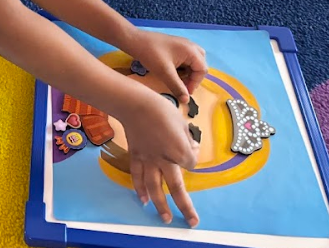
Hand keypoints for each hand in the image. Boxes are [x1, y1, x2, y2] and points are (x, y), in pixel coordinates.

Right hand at [119, 87, 200, 226]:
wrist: (135, 104)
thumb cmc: (161, 109)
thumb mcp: (182, 122)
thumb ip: (187, 139)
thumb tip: (190, 147)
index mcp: (179, 150)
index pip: (191, 162)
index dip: (193, 155)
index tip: (191, 144)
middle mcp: (165, 160)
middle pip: (177, 188)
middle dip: (185, 206)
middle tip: (191, 222)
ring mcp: (148, 160)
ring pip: (155, 187)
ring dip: (160, 205)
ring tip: (164, 218)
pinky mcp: (136, 157)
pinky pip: (137, 176)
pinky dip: (139, 188)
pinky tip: (143, 200)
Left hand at [128, 30, 206, 103]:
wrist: (134, 40)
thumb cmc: (150, 54)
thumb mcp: (164, 73)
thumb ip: (177, 87)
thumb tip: (186, 101)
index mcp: (190, 50)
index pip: (202, 69)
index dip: (195, 83)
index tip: (185, 92)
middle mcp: (190, 45)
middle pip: (200, 64)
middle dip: (193, 77)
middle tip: (183, 86)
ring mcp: (182, 44)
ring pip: (193, 61)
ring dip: (188, 72)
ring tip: (178, 80)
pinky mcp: (175, 46)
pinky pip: (185, 58)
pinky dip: (183, 67)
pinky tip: (173, 72)